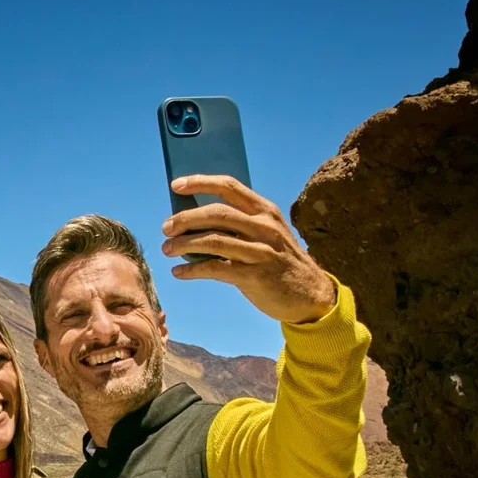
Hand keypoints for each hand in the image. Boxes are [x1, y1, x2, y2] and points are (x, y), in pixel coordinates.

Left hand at [160, 174, 337, 323]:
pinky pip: (216, 268)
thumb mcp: (268, 234)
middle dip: (185, 218)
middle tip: (166, 227)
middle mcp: (264, 227)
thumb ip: (240, 224)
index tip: (176, 185)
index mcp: (265, 211)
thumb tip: (194, 221)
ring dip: (184, 244)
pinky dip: (192, 270)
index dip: (200, 182)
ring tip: (167, 249)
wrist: (312, 295)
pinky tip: (179, 272)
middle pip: (216, 213)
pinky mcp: (255, 276)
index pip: (229, 186)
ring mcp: (261, 251)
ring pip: (213, 240)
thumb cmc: (281, 262)